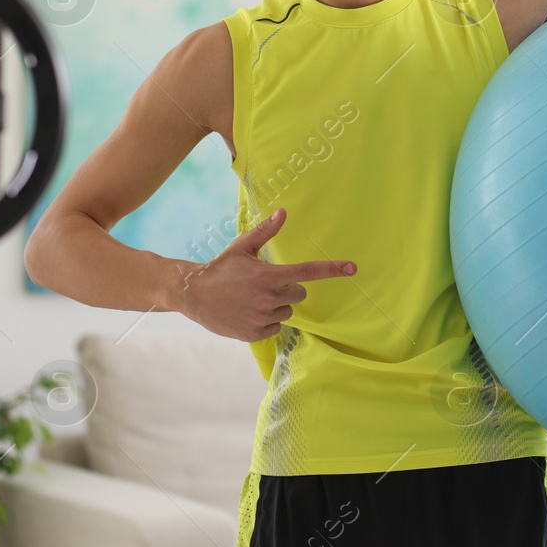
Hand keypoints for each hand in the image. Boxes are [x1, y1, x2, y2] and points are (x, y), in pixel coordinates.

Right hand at [175, 207, 356, 341]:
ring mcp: (262, 318)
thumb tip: (283, 212)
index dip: (331, 269)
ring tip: (251, 299)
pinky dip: (265, 321)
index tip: (352, 268)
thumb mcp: (242, 248)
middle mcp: (269, 298)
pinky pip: (275, 327)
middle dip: (287, 289)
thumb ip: (265, 232)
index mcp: (269, 275)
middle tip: (264, 285)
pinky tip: (247, 312)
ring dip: (276, 306)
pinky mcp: (254, 333)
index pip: (307, 271)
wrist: (193, 295)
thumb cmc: (220, 269)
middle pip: (299, 295)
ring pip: (287, 312)